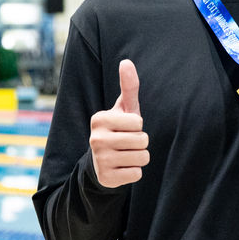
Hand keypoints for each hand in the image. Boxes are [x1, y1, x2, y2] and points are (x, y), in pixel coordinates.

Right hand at [88, 59, 148, 187]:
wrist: (103, 162)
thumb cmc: (119, 129)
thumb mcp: (123, 109)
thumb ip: (128, 87)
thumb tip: (126, 61)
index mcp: (99, 119)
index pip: (138, 122)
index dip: (138, 126)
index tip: (126, 128)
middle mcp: (96, 139)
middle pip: (142, 140)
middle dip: (141, 142)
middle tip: (127, 143)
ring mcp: (100, 160)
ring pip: (142, 157)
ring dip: (140, 157)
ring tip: (126, 154)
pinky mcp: (106, 178)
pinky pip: (137, 174)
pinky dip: (134, 172)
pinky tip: (123, 168)